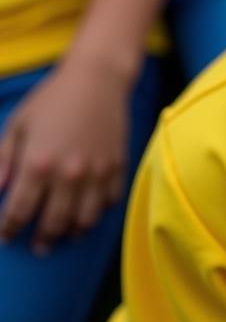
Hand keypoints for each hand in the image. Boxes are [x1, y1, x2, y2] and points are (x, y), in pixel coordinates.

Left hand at [0, 57, 131, 253]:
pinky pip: (110, 201)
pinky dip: (99, 212)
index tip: (5, 235)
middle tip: (36, 245)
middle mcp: (69, 173)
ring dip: (72, 232)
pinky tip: (89, 211)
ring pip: (84, 220)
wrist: (98, 76)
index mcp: (39, 164)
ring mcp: (97, 170)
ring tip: (64, 234)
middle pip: (52, 224)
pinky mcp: (118, 164)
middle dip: (41, 240)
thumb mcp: (17, 125)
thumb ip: (2, 161)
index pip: (18, 213)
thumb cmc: (52, 98)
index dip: (8, 230)